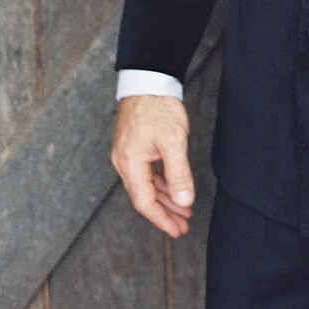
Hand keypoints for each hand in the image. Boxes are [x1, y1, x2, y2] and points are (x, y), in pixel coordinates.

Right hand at [111, 95, 194, 237]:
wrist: (148, 78)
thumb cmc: (158, 106)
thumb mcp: (173, 140)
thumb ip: (178, 173)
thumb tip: (184, 201)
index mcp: (130, 163)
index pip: (144, 202)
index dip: (161, 219)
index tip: (177, 230)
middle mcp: (123, 161)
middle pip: (144, 196)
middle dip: (165, 213)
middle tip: (183, 225)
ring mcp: (127, 153)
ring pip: (146, 185)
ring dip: (165, 198)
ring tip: (183, 210)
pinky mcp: (133, 145)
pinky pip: (146, 172)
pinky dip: (160, 182)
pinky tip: (172, 188)